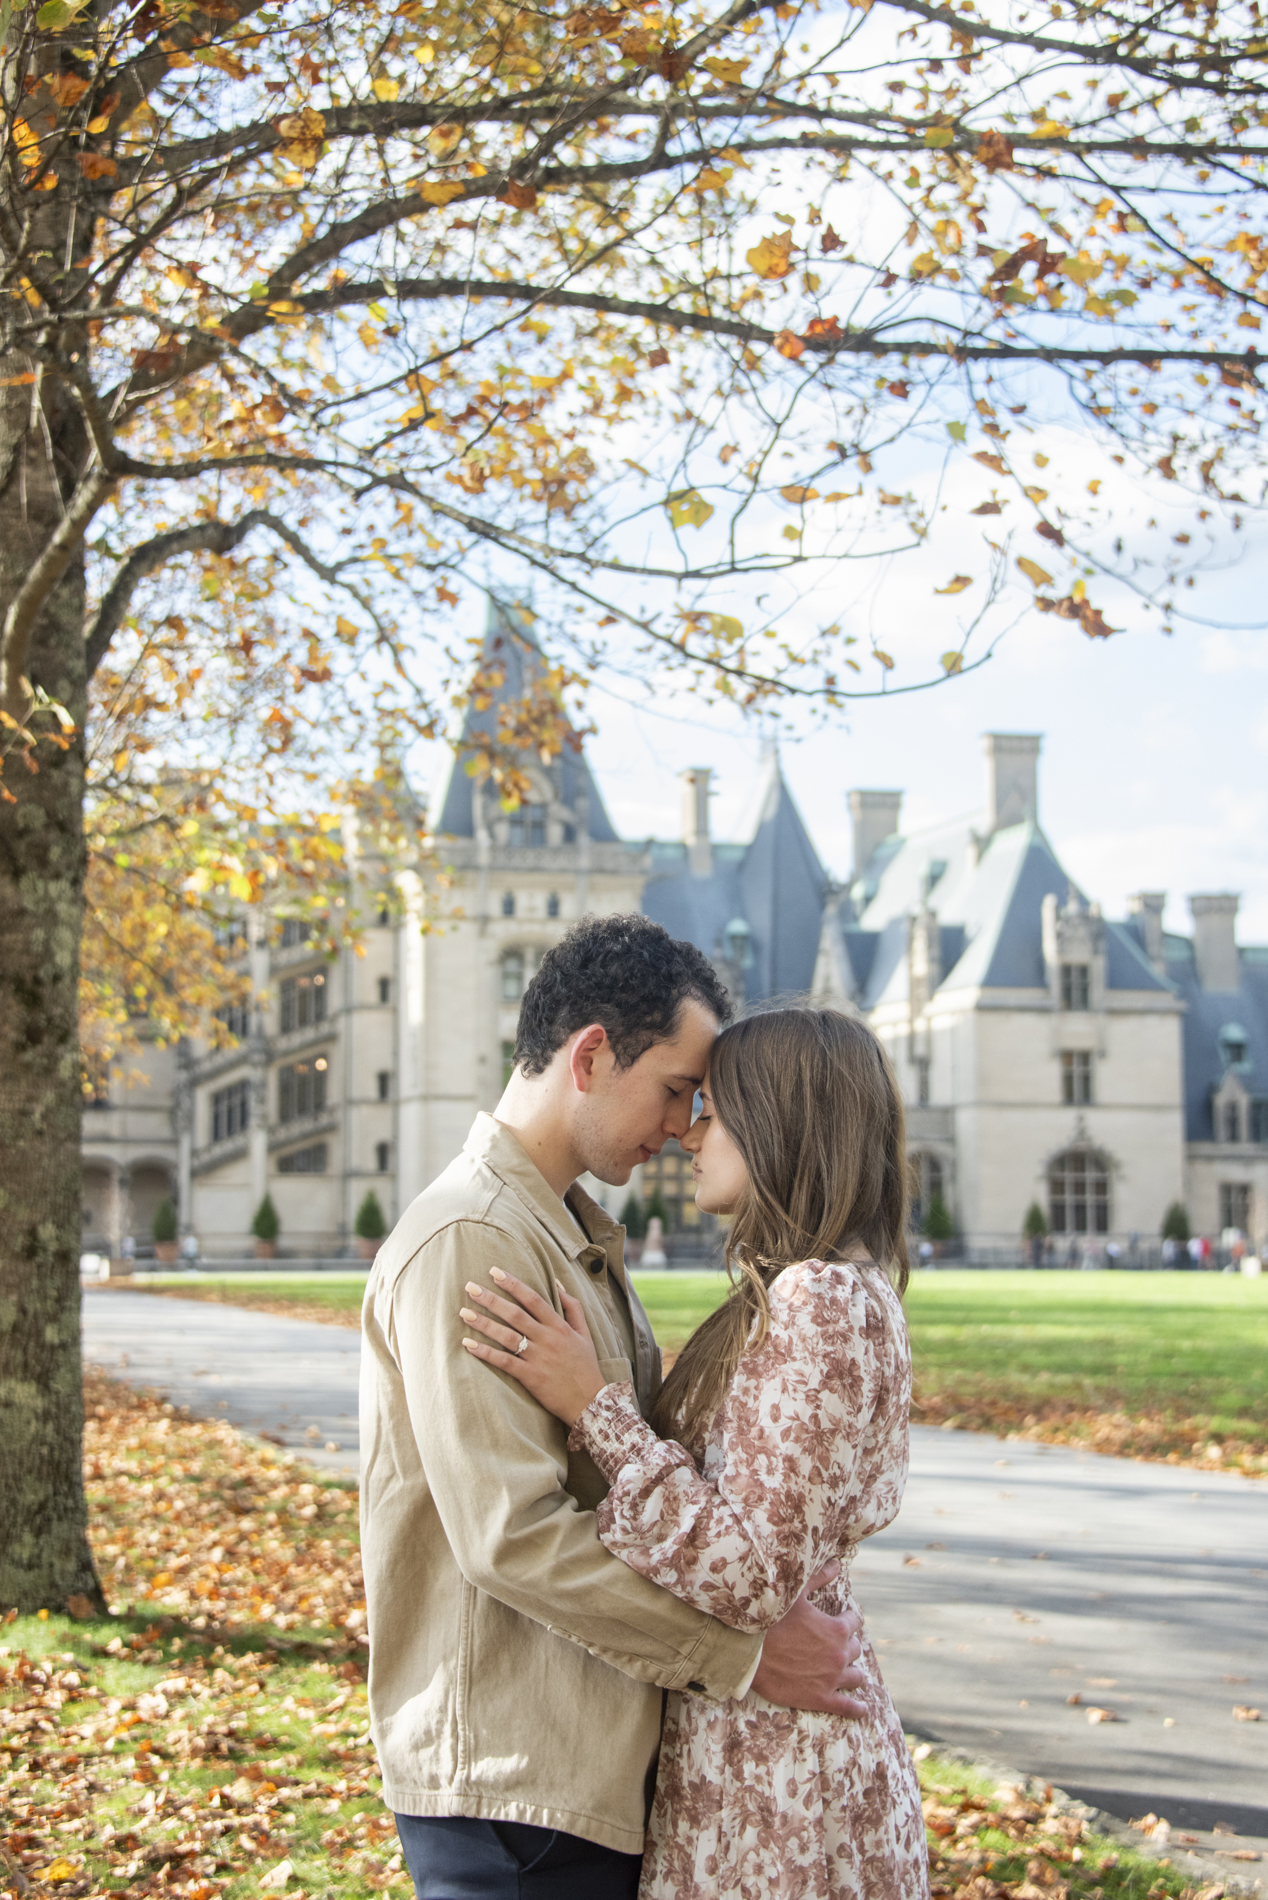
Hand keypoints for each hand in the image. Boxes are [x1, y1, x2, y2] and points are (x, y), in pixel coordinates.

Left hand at [460, 1267, 607, 1426]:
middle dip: (491, 1299)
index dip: (513, 1284)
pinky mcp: (530, 1377)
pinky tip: (468, 1344)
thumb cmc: (586, 1366)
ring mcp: (538, 1358)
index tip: (495, 1272)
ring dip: (484, 1323)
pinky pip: (504, 1362)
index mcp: (559, 1326)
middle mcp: (547, 1339)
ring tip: (464, 1312)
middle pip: (515, 1314)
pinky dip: (486, 1353)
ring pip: (507, 1336)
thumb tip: (557, 1283)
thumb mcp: (584, 1333)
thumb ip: (572, 1307)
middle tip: (470, 1287)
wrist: (590, 1402)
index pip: (533, 1299)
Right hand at [751, 1563, 867, 1717]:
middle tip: (833, 1645)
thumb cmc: (771, 1621)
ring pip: (856, 1676)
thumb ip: (819, 1577)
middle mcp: (840, 1654)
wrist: (749, 1654)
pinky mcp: (821, 1699)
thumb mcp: (796, 1594)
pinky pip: (849, 1707)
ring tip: (845, 1671)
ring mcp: (832, 1679)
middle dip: (846, 1645)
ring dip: (851, 1672)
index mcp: (837, 1629)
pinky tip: (862, 1709)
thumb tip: (837, 1564)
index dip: (845, 1620)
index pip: (853, 1621)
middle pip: (855, 1649)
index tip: (839, 1621)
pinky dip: (858, 1708)